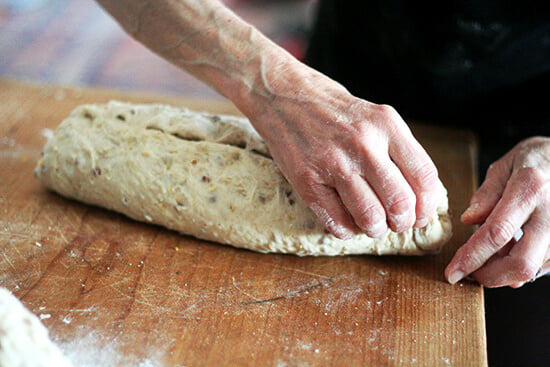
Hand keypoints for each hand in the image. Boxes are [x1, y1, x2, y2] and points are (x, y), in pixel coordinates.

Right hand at [246, 67, 439, 238]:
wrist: (283, 96)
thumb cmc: (334, 111)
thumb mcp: (375, 117)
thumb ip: (397, 151)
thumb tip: (417, 198)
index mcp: (386, 125)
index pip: (424, 176)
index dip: (426, 206)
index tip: (419, 215)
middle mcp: (363, 143)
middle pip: (400, 202)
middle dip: (402, 223)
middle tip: (395, 222)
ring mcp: (333, 163)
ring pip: (371, 218)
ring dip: (375, 229)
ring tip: (371, 224)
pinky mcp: (307, 181)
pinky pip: (338, 223)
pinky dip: (348, 231)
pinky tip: (347, 220)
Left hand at [446, 136, 549, 286]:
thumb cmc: (539, 159)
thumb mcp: (507, 165)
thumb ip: (487, 193)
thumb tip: (469, 220)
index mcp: (531, 188)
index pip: (496, 233)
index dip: (471, 257)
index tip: (452, 272)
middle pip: (521, 263)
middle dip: (490, 276)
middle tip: (470, 273)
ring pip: (533, 269)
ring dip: (504, 271)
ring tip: (490, 254)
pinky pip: (544, 266)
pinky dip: (521, 266)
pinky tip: (511, 251)